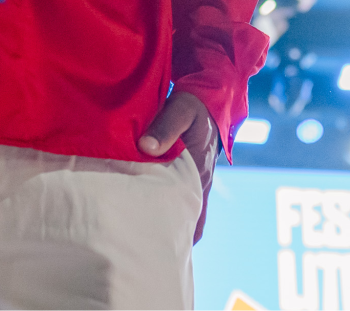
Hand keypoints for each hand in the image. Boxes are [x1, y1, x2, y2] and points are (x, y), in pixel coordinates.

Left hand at [139, 91, 218, 238]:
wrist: (209, 98)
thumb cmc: (194, 106)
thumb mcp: (180, 111)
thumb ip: (164, 128)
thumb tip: (145, 148)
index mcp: (198, 172)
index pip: (192, 216)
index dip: (178, 235)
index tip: (156, 250)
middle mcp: (199, 182)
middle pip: (188, 222)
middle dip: (170, 236)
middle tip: (142, 251)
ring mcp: (194, 180)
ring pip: (184, 213)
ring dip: (169, 223)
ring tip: (140, 239)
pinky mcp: (187, 174)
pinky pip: (179, 199)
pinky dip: (166, 209)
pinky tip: (143, 214)